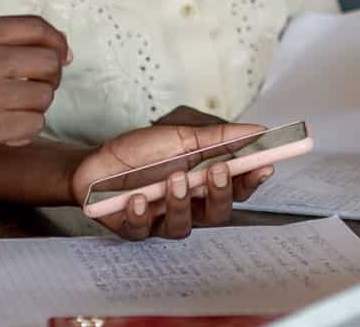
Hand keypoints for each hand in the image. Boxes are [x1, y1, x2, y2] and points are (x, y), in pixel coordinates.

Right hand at [0, 15, 68, 175]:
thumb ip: (3, 44)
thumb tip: (62, 48)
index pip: (35, 26)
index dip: (58, 41)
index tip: (62, 56)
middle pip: (49, 60)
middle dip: (51, 78)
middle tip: (34, 89)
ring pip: (45, 95)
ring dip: (36, 108)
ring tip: (11, 111)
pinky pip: (35, 124)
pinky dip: (26, 131)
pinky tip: (6, 130)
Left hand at [73, 124, 276, 240]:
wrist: (95, 162)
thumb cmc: (139, 152)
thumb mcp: (180, 136)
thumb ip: (218, 137)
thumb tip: (257, 129)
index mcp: (202, 184)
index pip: (236, 189)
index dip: (252, 181)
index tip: (264, 166)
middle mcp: (187, 207)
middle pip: (217, 215)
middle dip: (221, 194)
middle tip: (217, 171)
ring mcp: (161, 220)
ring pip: (183, 227)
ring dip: (181, 202)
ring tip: (174, 178)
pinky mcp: (133, 229)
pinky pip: (143, 229)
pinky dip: (142, 213)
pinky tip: (138, 198)